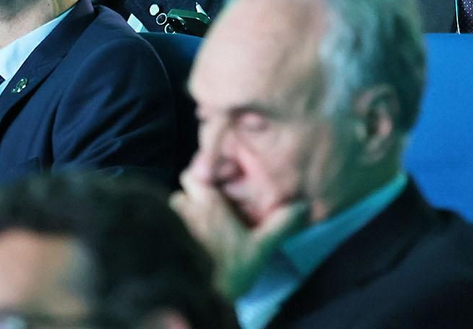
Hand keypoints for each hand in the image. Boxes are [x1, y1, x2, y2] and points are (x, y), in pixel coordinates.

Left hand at [170, 171, 306, 298]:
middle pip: (183, 190)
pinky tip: (196, 238)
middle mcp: (187, 211)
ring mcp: (175, 227)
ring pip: (176, 207)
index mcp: (208, 204)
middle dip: (195, 192)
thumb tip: (303, 206)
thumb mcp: (261, 247)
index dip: (204, 173)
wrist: (201, 299)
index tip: (220, 181)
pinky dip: (180, 226)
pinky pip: (171, 225)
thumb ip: (280, 224)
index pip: (192, 174)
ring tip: (205, 222)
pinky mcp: (169, 241)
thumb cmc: (230, 269)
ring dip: (187, 210)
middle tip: (214, 203)